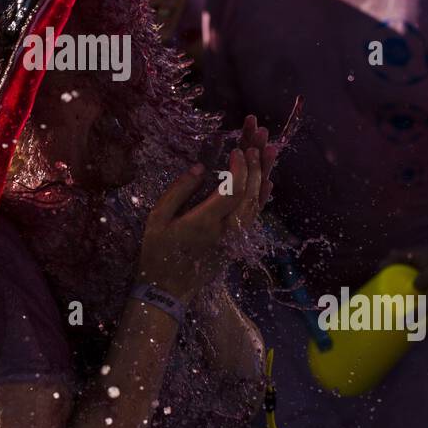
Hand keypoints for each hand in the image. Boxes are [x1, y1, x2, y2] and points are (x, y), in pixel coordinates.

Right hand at [138, 119, 276, 304]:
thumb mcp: (157, 219)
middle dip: (257, 162)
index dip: (240, 167)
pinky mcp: (236, 243)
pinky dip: (263, 198)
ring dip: (265, 174)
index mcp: (206, 222)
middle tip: (260, 136)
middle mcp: (227, 230)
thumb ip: (178, 191)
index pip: (233, 191)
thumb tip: (199, 167)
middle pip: (251, 193)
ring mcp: (235, 238)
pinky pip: (255, 218)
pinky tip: (269, 182)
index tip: (237, 148)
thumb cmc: (157, 253)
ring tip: (270, 149)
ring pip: (258, 203)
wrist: (168, 291)